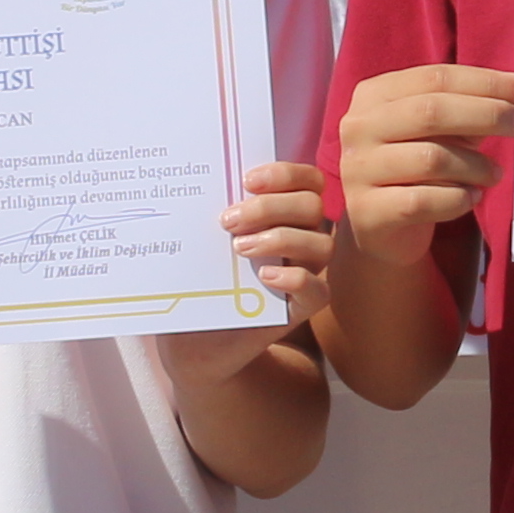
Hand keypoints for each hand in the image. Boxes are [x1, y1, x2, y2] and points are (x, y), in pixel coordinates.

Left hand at [167, 158, 336, 382]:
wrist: (193, 338)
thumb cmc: (198, 280)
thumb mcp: (201, 241)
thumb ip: (208, 211)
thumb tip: (192, 179)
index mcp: (283, 214)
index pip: (308, 181)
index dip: (286, 174)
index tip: (246, 181)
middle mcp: (301, 239)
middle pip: (312, 206)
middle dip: (270, 207)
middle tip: (228, 221)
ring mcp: (304, 273)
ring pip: (321, 245)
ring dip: (281, 239)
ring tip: (239, 249)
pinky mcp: (301, 308)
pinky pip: (318, 290)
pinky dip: (295, 278)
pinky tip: (263, 277)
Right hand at [340, 64, 513, 267]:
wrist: (381, 228)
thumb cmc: (416, 169)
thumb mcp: (438, 132)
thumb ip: (469, 110)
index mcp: (374, 95)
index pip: (436, 77)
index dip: (487, 82)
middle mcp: (359, 126)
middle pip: (431, 111)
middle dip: (488, 115)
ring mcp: (357, 169)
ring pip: (430, 158)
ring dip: (476, 165)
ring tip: (495, 174)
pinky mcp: (366, 210)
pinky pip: (423, 200)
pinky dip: (457, 199)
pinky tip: (471, 197)